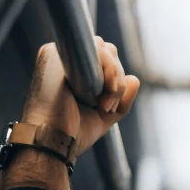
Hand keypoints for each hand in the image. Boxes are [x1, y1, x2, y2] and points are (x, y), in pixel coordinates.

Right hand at [22, 38, 139, 154]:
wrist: (54, 141)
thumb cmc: (71, 133)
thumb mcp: (103, 116)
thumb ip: (120, 99)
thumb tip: (135, 79)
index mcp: (71, 71)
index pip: (104, 59)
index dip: (115, 78)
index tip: (109, 105)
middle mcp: (63, 59)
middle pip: (107, 51)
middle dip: (117, 79)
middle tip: (107, 106)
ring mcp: (58, 54)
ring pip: (104, 49)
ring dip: (114, 77)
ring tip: (103, 104)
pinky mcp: (55, 53)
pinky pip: (95, 48)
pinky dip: (108, 69)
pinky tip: (102, 91)